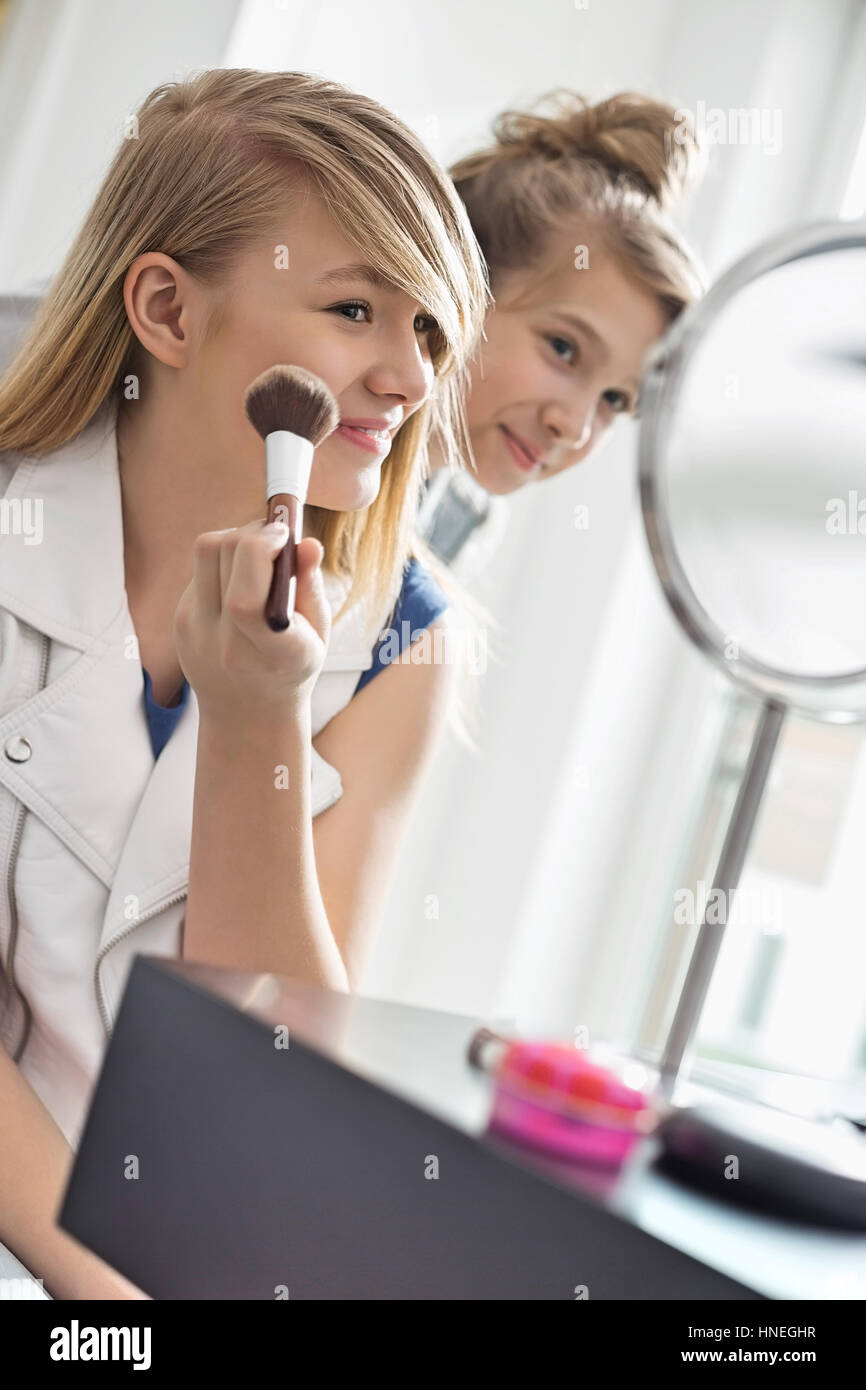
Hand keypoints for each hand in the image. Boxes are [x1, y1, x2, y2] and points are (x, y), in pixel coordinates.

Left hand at [174, 520, 329, 723]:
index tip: (286, 536)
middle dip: (255, 531)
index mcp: (270, 654)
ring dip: (236, 539)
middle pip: (224, 555)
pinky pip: (200, 568)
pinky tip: (242, 579)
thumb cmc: (292, 668)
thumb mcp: (317, 635)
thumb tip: (306, 542)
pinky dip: (224, 561)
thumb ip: (311, 587)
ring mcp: (195, 632)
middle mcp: (224, 645)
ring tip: (260, 554)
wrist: (247, 714)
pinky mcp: (181, 621)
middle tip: (278, 535)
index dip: (262, 551)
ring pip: (206, 550)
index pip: (245, 599)